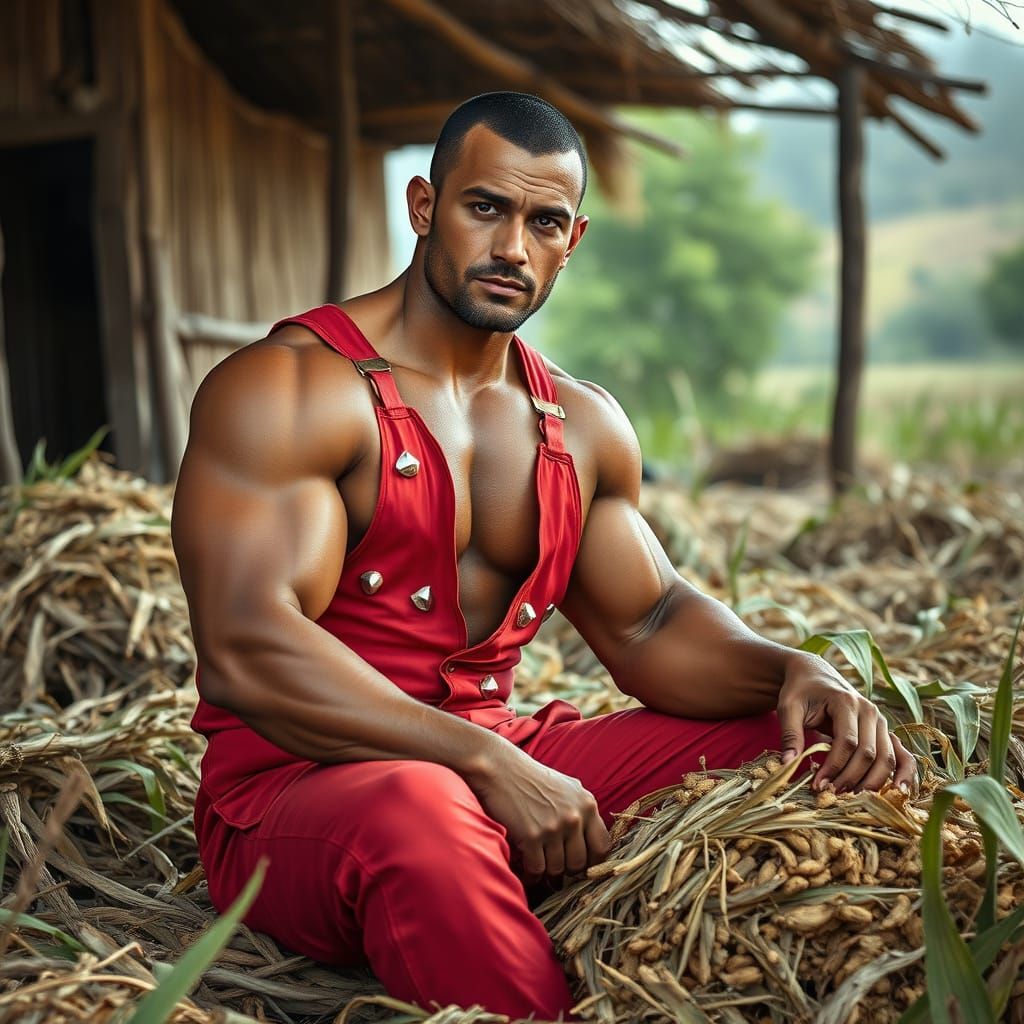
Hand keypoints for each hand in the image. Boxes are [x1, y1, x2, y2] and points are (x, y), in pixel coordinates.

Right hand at [466, 745, 610, 884]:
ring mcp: (554, 827)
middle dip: (565, 869)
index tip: (580, 865)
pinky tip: (525, 868)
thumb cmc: (530, 778)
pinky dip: (531, 874)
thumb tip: (591, 842)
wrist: (499, 768)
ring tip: (537, 862)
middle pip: (579, 863)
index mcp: (587, 804)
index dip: (592, 861)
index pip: (603, 846)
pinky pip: (537, 870)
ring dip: (546, 871)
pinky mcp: (532, 836)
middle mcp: (574, 817)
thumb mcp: (566, 788)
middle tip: (553, 864)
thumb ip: (581, 811)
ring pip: (557, 869)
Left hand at [776, 652, 918, 794]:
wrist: (814, 674)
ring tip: (851, 798)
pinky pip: (901, 754)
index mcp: (847, 702)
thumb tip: (787, 765)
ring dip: (871, 782)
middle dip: (850, 778)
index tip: (817, 785)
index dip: (834, 767)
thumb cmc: (800, 691)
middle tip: (830, 795)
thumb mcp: (788, 707)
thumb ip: (789, 734)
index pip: (847, 742)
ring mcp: (881, 721)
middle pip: (869, 753)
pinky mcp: (884, 731)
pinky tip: (900, 791)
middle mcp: (870, 711)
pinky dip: (904, 773)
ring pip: (886, 758)